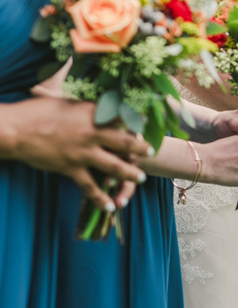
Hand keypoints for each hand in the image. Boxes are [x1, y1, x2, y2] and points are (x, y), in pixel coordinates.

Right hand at [1, 98, 150, 210]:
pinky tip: (110, 206)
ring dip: (130, 173)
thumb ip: (86, 107)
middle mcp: (92, 134)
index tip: (149, 122)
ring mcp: (83, 153)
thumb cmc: (36, 110)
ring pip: (114, 166)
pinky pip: (90, 187)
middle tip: (152, 152)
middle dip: (141, 148)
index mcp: (92, 114)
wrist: (15, 130)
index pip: (122, 117)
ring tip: (141, 178)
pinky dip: (100, 198)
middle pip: (125, 142)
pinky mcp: (71, 169)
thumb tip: (99, 104)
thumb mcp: (67, 102)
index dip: (136, 120)